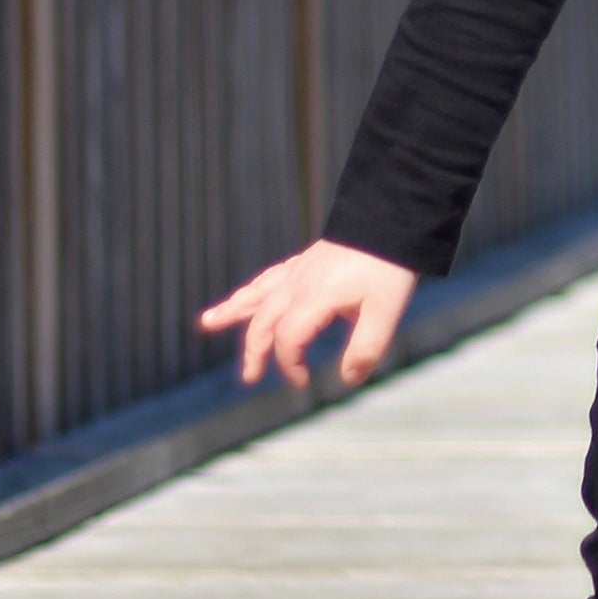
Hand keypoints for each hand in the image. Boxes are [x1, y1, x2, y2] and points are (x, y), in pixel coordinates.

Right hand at [198, 239, 418, 391]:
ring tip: (207, 322)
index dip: (290, 365)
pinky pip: (271, 277)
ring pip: (258, 293)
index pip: (287, 339)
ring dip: (234, 310)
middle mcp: (298, 284)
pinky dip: (254, 289)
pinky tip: (249, 294)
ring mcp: (300, 269)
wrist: (389, 216)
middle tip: (250, 376)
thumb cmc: (389, 266)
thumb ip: (365, 349)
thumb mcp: (384, 312)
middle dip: (254, 350)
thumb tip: (348, 380)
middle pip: (264, 321)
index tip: (304, 382)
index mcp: (313, 299)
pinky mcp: (308, 259)